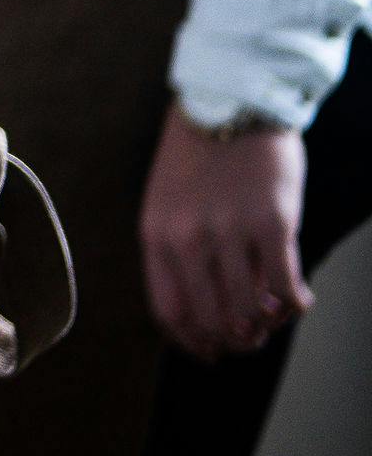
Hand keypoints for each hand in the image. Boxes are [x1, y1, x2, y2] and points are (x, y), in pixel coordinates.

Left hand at [140, 105, 313, 358]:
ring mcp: (231, 232)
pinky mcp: (273, 223)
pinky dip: (295, 305)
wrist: (228, 104)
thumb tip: (197, 310)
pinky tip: (299, 299)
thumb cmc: (196, 156)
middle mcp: (188, 239)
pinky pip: (287, 287)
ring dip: (267, 326)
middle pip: (212, 320)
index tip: (210, 351)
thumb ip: (175, 251)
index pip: (169, 311)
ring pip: (251, 310)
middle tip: (250, 340)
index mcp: (156, 235)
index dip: (192, 342)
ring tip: (274, 318)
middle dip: (234, 341)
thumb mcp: (165, 203)